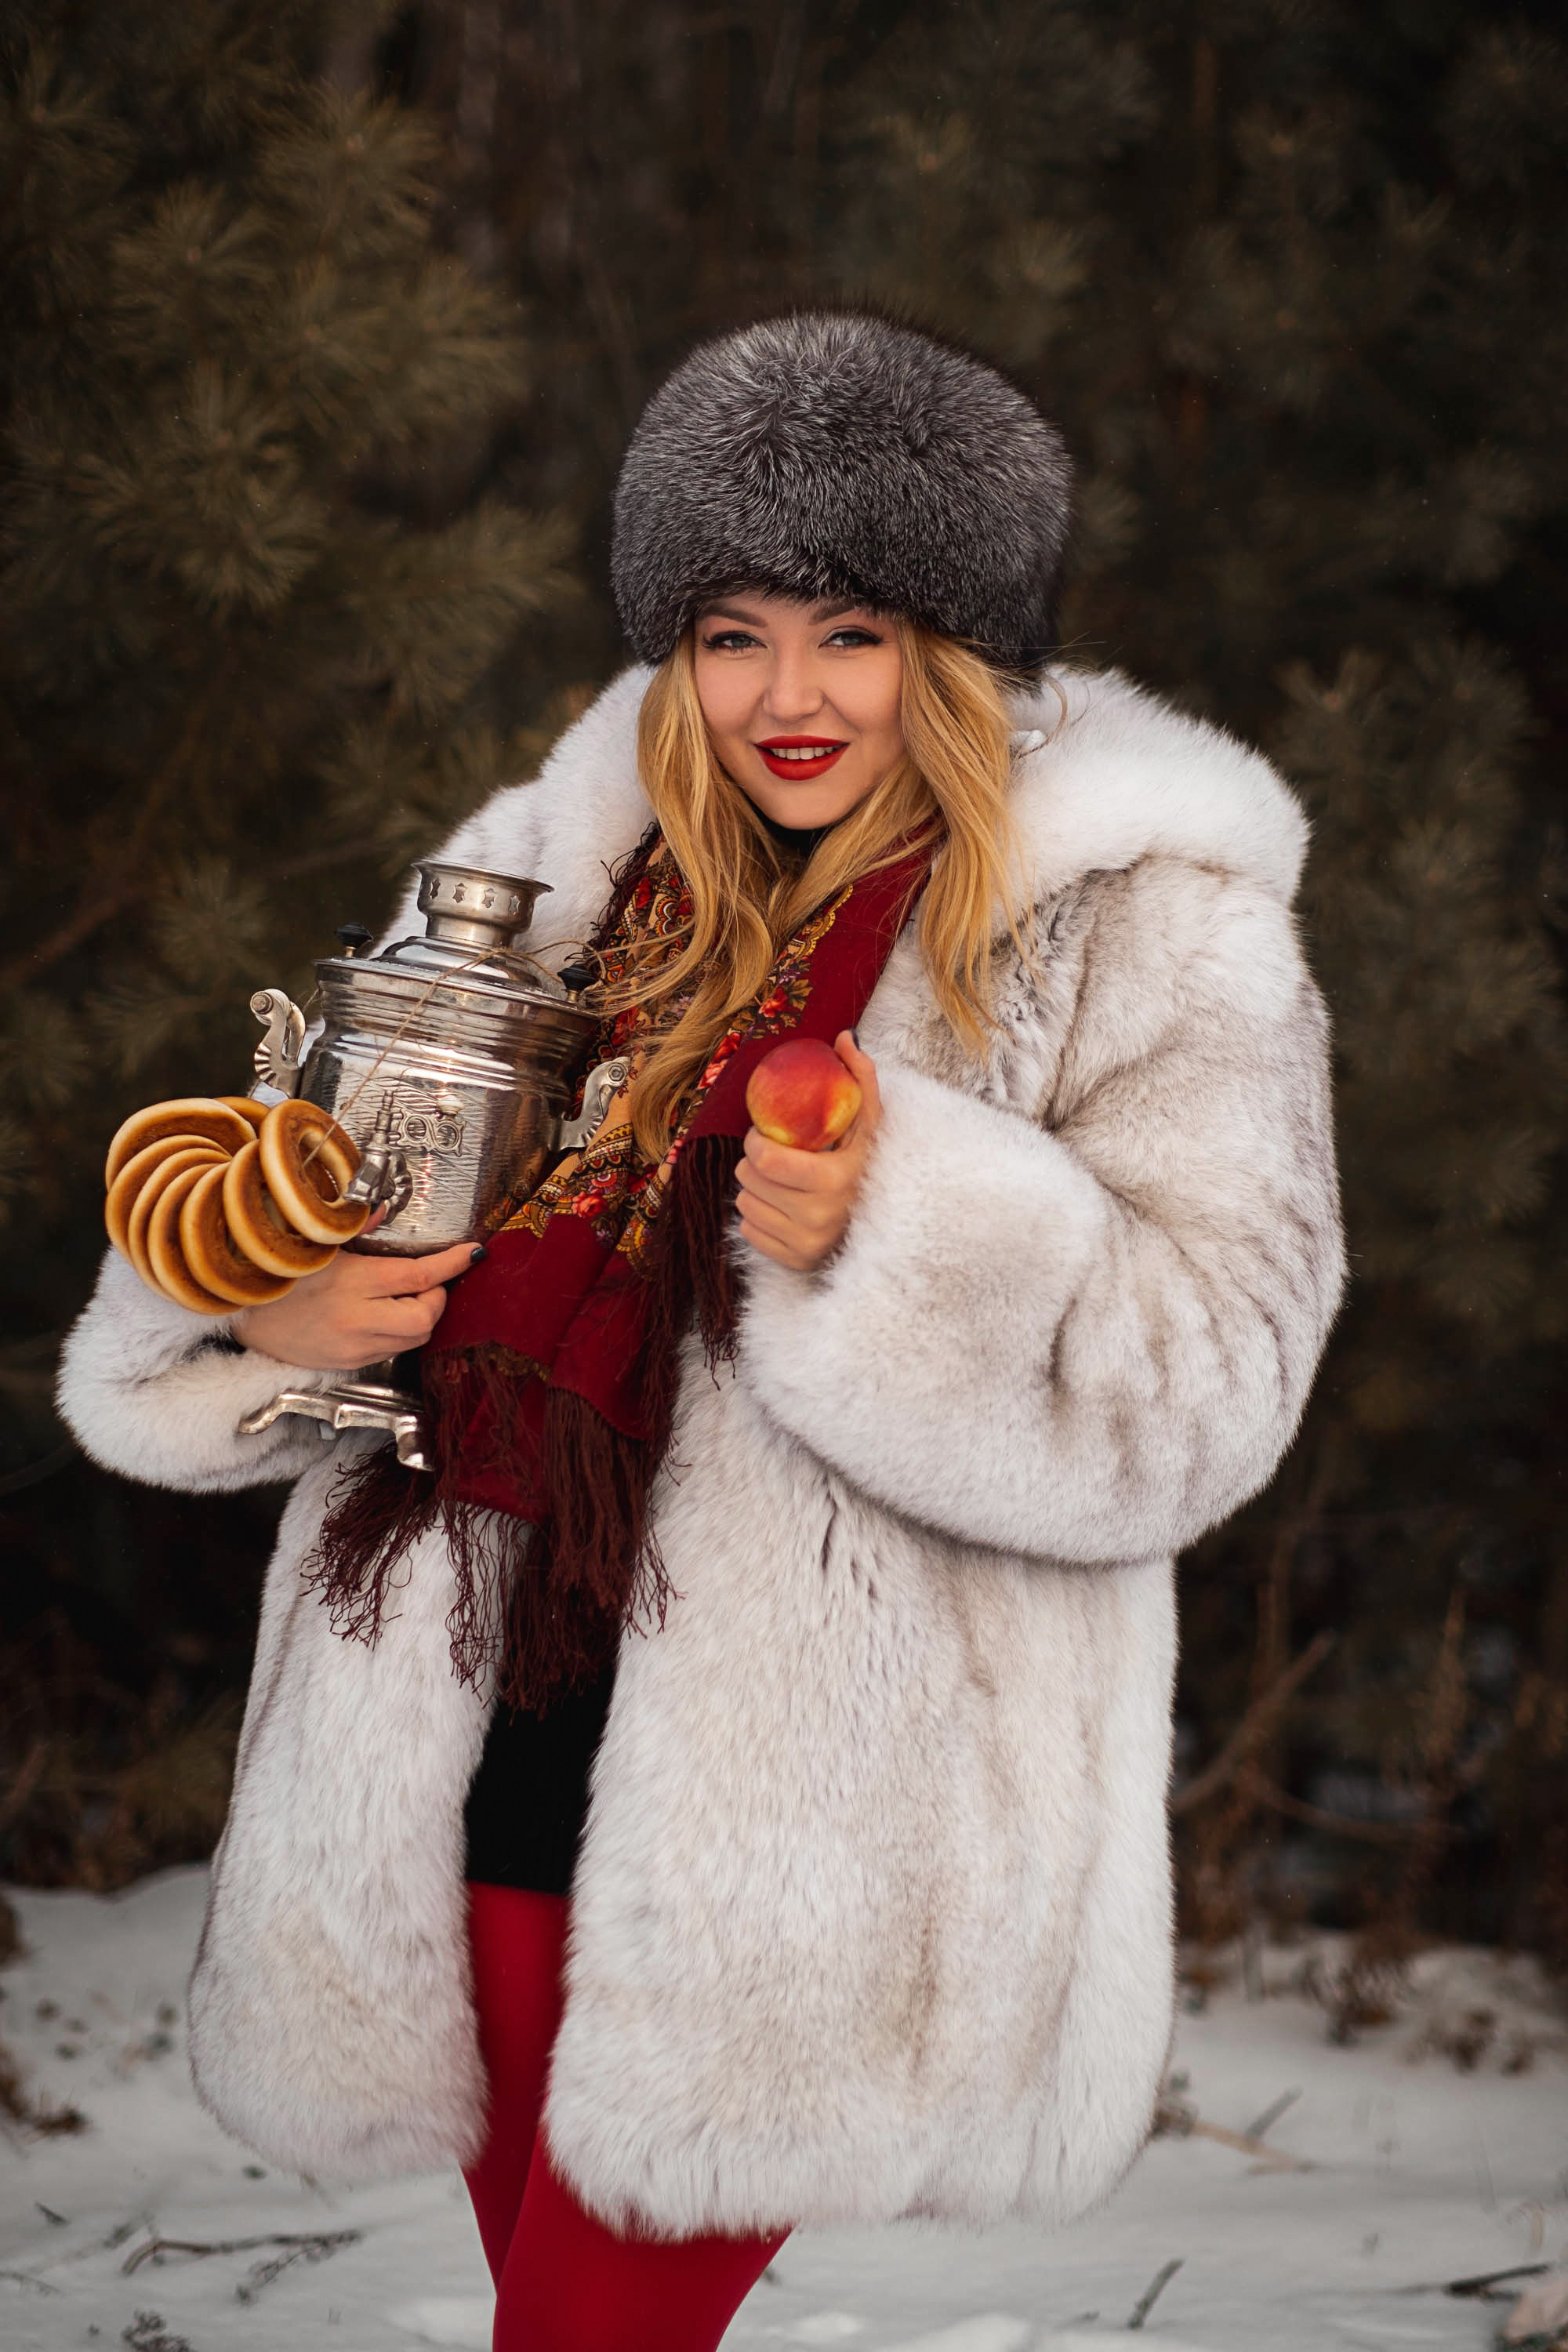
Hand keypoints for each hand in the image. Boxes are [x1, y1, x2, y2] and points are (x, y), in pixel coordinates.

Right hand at [232, 1236, 485, 1369]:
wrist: (240, 1319)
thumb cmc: (276, 1275)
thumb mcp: (314, 1244)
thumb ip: (354, 1228)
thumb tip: (383, 1210)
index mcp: (352, 1283)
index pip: (418, 1276)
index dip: (451, 1264)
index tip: (471, 1253)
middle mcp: (358, 1320)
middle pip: (425, 1318)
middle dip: (437, 1298)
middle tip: (427, 1281)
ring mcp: (354, 1347)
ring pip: (413, 1339)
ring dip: (421, 1317)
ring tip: (403, 1296)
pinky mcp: (348, 1365)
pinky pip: (391, 1351)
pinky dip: (399, 1333)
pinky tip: (382, 1315)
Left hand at [735, 1032, 880, 1272]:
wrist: (884, 1222)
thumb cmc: (869, 1163)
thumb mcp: (869, 1123)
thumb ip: (861, 1078)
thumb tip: (846, 1037)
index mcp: (836, 1180)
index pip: (765, 1159)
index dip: (755, 1140)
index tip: (766, 1132)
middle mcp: (819, 1218)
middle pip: (749, 1179)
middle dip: (753, 1161)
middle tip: (771, 1155)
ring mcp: (806, 1243)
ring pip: (744, 1204)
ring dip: (754, 1188)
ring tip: (778, 1181)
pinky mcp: (794, 1261)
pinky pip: (749, 1231)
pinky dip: (758, 1216)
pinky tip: (780, 1207)